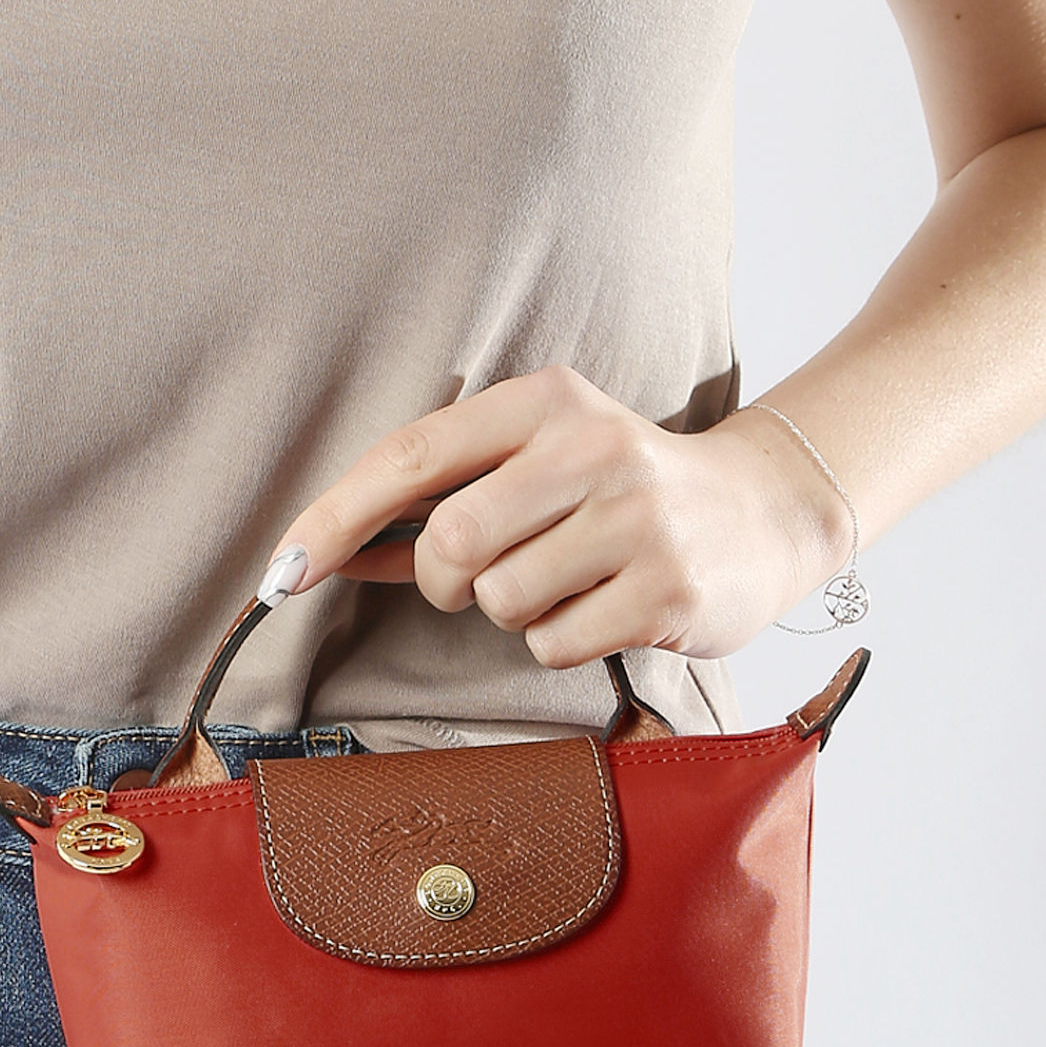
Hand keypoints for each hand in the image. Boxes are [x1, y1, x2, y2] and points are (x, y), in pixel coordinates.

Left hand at [270, 364, 845, 667]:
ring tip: (569, 581)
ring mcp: (636, 519)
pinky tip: (603, 609)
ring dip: (513, 611)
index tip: (282, 568)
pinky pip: (552, 644)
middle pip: (451, 541)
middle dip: (446, 581)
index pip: (412, 455)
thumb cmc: (622, 492)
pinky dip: (559, 642)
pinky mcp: (665, 590)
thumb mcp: (538, 464)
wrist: (763, 512)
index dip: (334, 515)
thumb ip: (438, 502)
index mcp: (545, 402)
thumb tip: (324, 552)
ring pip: (501, 600)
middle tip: (480, 580)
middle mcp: (592, 448)